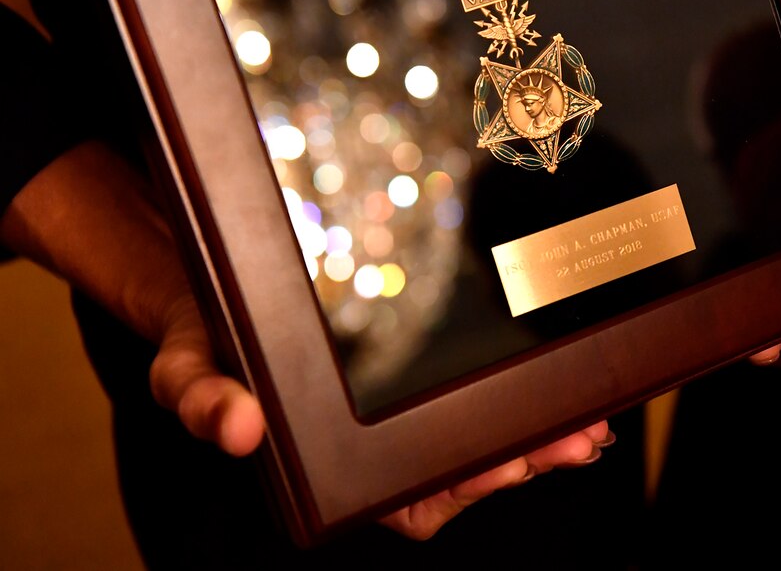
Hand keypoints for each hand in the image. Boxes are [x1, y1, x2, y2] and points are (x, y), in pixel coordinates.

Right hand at [151, 292, 612, 539]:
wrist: (213, 290)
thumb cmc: (203, 340)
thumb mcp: (186, 368)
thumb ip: (199, 398)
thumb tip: (235, 426)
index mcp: (330, 463)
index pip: (406, 494)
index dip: (461, 486)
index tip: (509, 465)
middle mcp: (373, 446)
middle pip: (461, 472)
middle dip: (523, 460)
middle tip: (575, 441)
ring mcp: (399, 414)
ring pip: (478, 441)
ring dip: (535, 436)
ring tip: (589, 424)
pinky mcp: (416, 376)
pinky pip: (474, 401)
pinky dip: (520, 400)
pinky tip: (560, 389)